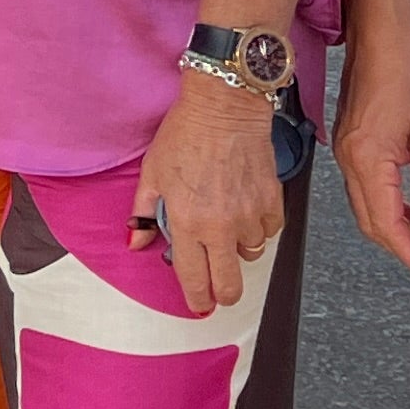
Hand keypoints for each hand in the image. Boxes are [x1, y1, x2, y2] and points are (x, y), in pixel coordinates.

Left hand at [131, 71, 286, 315]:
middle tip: (217, 282)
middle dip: (223, 292)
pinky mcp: (273, 203)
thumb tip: (136, 243)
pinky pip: (269, 232)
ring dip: (238, 247)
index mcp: (188, 223)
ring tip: (225, 222)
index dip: (196, 299)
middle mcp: (221, 227)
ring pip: (251, 255)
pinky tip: (245, 207)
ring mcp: (250, 217)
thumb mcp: (153, 173)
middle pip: (230, 287)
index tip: (197, 302)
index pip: (195, 280)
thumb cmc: (185, 135)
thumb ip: (144, 213)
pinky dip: (259, 227)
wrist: (225, 106)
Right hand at [332, 14, 409, 280]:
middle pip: (370, 221)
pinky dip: (387, 205)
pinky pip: (365, 187)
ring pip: (366, 206)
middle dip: (401, 247)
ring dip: (394, 227)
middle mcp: (349, 160)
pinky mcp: (351, 141)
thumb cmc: (408, 75)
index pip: (386, 223)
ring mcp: (346, 151)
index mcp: (368, 161)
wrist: (382, 37)